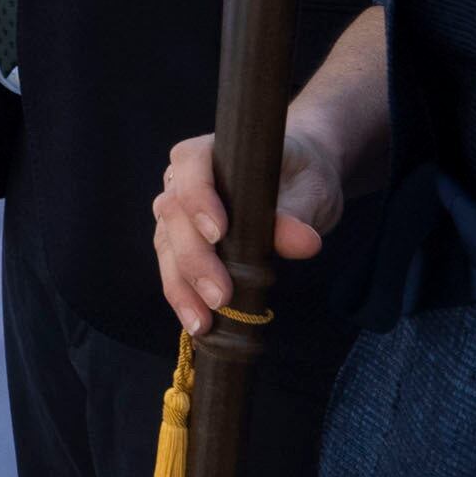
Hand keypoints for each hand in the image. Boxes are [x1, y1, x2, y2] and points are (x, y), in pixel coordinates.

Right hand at [152, 130, 346, 336]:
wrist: (297, 182)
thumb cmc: (300, 175)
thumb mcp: (309, 189)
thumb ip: (298, 212)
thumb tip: (301, 242)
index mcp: (207, 153)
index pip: (191, 168)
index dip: (198, 199)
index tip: (218, 233)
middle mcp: (181, 181)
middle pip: (173, 215)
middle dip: (194, 259)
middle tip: (219, 296)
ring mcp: (177, 213)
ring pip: (166, 247)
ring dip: (181, 287)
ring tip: (202, 322)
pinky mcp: (180, 243)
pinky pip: (173, 268)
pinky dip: (184, 297)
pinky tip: (197, 323)